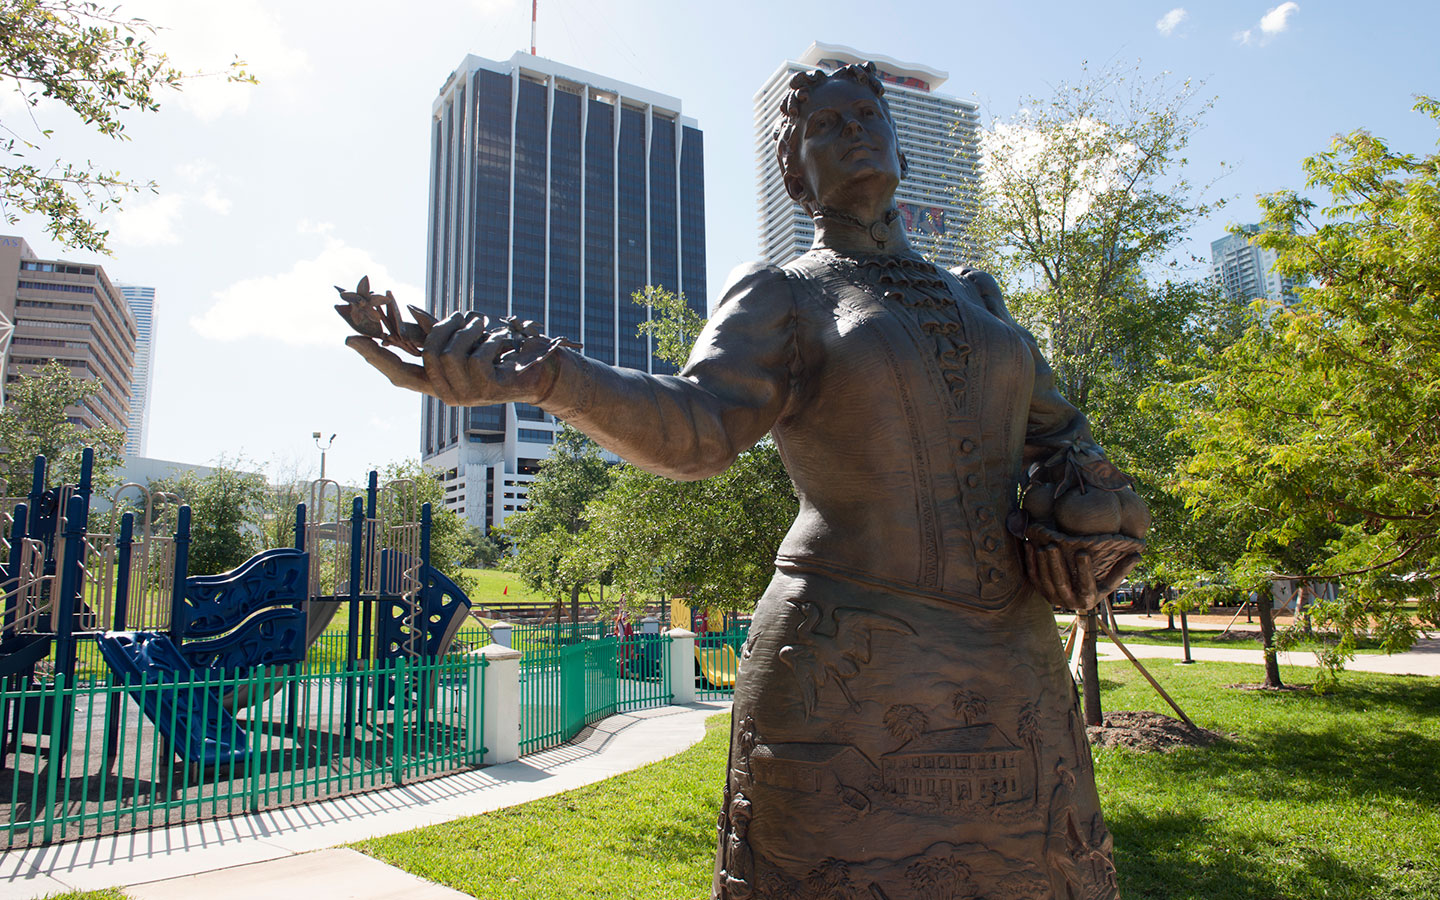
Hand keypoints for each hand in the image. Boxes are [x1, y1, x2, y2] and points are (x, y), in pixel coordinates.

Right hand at [346, 311, 563, 406]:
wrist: (541, 373)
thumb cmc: (502, 356)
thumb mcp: (466, 344)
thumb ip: (439, 335)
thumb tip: (407, 317)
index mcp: (437, 384)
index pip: (399, 375)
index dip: (376, 358)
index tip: (351, 339)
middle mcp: (448, 394)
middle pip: (428, 353)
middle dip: (447, 326)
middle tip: (466, 316)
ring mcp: (467, 395)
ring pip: (452, 351)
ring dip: (472, 329)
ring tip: (487, 326)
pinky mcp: (487, 389)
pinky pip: (478, 353)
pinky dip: (491, 338)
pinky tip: (504, 342)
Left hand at [1023, 540, 1139, 611]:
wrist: (1073, 597)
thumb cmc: (1095, 585)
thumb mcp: (1109, 581)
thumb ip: (1121, 569)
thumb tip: (1138, 555)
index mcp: (1087, 601)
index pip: (1086, 585)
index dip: (1084, 569)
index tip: (1082, 551)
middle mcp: (1068, 602)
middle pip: (1060, 582)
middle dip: (1055, 564)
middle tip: (1053, 545)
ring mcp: (1052, 597)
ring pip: (1045, 580)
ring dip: (1042, 562)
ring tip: (1042, 545)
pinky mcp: (1039, 591)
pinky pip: (1033, 576)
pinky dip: (1030, 562)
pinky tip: (1030, 545)